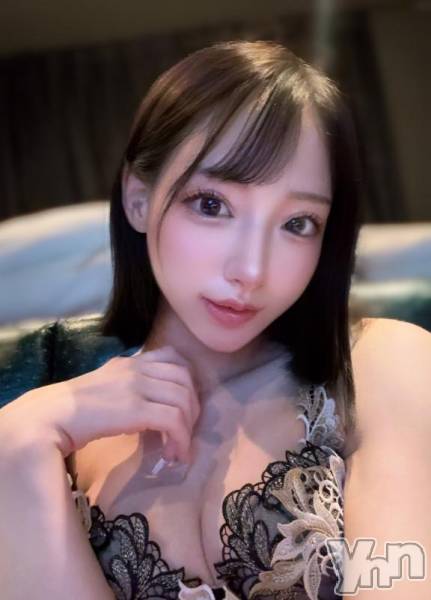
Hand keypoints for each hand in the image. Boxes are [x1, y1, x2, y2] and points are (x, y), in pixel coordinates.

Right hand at [0, 346, 200, 463]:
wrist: (49, 416)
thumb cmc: (71, 409)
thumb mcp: (105, 387)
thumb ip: (127, 389)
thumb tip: (148, 411)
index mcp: (130, 362)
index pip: (174, 357)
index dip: (188, 382)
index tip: (184, 405)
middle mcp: (137, 368)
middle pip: (185, 379)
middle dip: (194, 407)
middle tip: (185, 432)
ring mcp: (137, 386)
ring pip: (184, 400)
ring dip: (188, 428)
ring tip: (178, 450)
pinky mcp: (136, 409)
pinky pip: (174, 421)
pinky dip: (181, 440)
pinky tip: (173, 455)